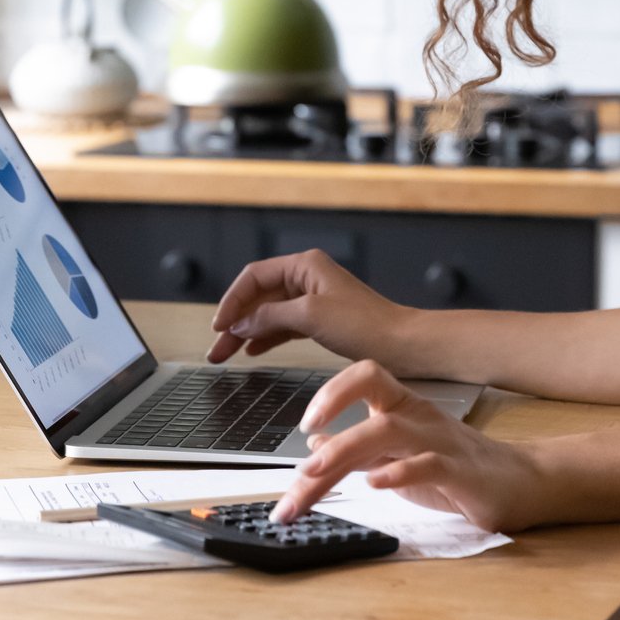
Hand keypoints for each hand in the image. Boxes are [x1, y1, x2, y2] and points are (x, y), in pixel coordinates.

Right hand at [206, 249, 412, 365]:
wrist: (403, 345)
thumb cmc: (367, 324)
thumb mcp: (311, 316)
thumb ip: (271, 316)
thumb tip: (241, 322)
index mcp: (305, 265)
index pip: (254, 276)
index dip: (232, 300)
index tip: (219, 325)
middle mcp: (307, 278)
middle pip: (258, 296)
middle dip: (234, 322)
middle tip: (215, 349)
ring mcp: (313, 299)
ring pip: (268, 314)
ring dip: (246, 333)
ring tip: (226, 355)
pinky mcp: (320, 320)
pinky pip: (283, 326)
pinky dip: (266, 338)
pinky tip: (252, 351)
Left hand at [269, 360, 541, 531]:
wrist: (522, 482)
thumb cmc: (457, 469)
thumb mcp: (398, 457)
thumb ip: (358, 450)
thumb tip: (313, 442)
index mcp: (403, 407)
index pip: (366, 374)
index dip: (332, 390)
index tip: (304, 421)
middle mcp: (419, 417)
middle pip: (371, 403)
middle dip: (330, 428)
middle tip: (298, 468)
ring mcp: (441, 442)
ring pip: (390, 430)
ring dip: (347, 449)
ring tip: (316, 472)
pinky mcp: (461, 473)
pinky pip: (429, 464)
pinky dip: (399, 472)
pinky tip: (375, 483)